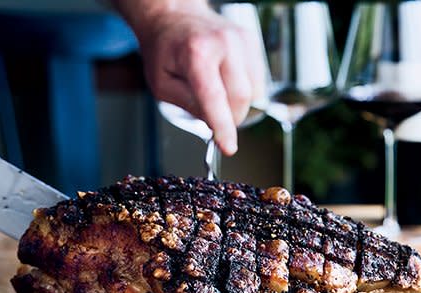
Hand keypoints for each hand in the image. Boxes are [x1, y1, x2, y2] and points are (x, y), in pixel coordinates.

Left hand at [115, 0, 265, 155]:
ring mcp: (241, 40)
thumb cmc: (165, 50)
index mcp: (196, 53)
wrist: (175, 16)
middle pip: (241, 98)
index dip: (223, 128)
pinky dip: (245, 92)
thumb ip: (188, 106)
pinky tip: (226, 83)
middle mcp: (224, 42)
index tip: (229, 148)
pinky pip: (258, 80)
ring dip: (237, 105)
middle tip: (215, 122)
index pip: (215, 98)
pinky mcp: (252, 42)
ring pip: (254, 92)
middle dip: (230, 119)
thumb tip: (213, 124)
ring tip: (216, 96)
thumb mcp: (163, 85)